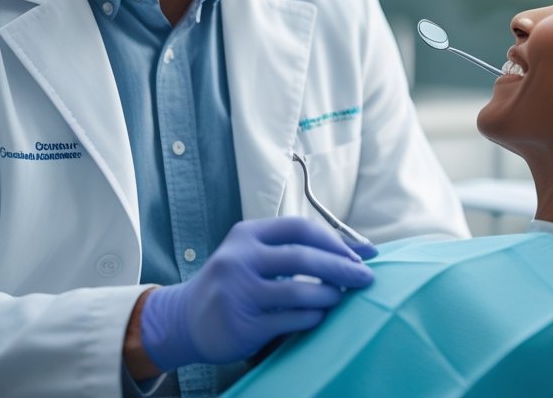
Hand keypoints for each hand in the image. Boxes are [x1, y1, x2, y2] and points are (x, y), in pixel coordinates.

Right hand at [139, 217, 374, 371]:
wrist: (185, 318)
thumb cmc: (234, 282)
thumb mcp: (254, 254)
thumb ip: (293, 249)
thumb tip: (358, 251)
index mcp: (247, 234)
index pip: (300, 228)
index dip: (335, 240)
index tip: (362, 254)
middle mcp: (239, 259)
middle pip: (303, 257)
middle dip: (342, 267)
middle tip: (366, 278)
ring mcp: (238, 292)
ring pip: (300, 292)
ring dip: (330, 296)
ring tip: (341, 298)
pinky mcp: (242, 324)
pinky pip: (291, 320)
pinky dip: (313, 318)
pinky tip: (319, 316)